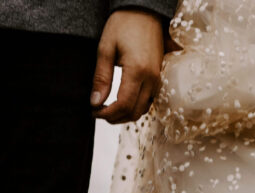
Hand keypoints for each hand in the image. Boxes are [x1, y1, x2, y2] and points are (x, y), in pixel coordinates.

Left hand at [91, 9, 163, 123]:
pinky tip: (122, 102)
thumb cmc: (124, 24)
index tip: (95, 112)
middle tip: (99, 112)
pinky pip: (149, 101)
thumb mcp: (106, 48)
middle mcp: (151, 78)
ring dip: (125, 115)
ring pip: (143, 110)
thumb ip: (101, 77)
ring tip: (108, 108)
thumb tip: (96, 102)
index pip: (123, 105)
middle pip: (134, 112)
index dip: (108, 114)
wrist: (145, 12)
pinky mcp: (159, 78)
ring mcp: (158, 79)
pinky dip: (135, 107)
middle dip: (115, 118)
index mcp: (137, 70)